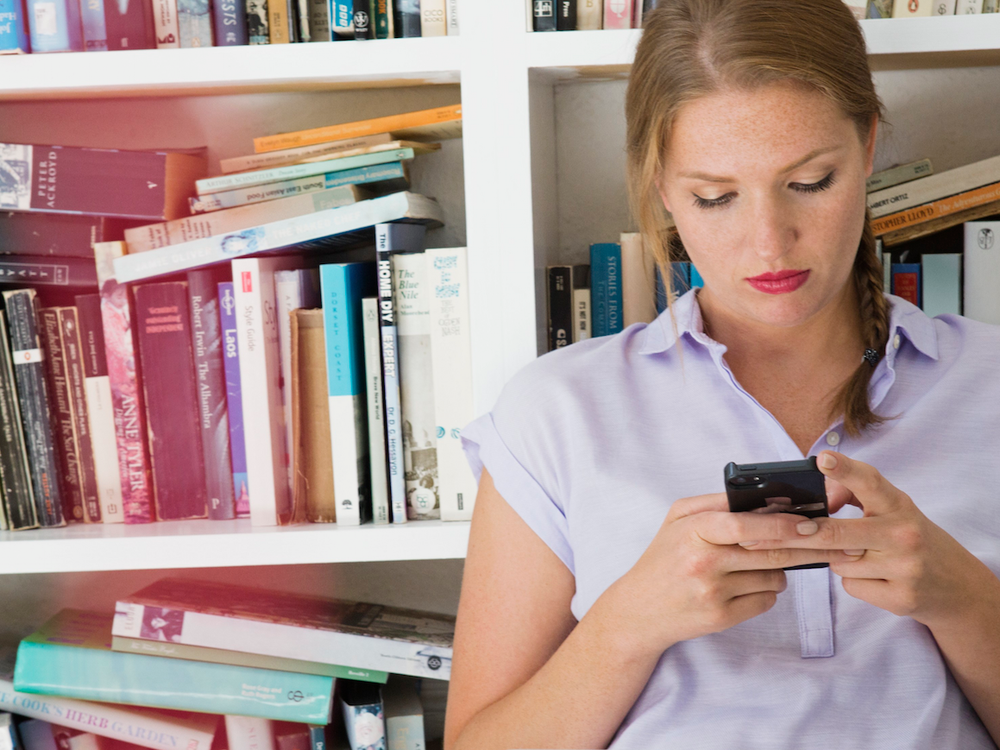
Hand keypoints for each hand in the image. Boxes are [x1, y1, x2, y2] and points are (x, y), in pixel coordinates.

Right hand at [611, 492, 861, 653]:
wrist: (638, 610)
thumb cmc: (664, 558)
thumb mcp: (677, 520)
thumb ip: (715, 504)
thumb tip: (764, 498)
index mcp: (693, 531)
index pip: (746, 525)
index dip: (783, 524)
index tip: (811, 522)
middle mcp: (703, 562)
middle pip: (771, 554)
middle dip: (807, 547)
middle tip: (833, 543)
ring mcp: (713, 592)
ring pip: (773, 578)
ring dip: (779, 570)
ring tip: (761, 564)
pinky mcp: (721, 618)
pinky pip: (765, 601)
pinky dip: (765, 592)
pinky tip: (746, 586)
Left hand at [743, 451, 990, 628]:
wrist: (955, 586)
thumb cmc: (908, 537)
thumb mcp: (890, 509)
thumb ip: (855, 496)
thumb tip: (822, 499)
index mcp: (898, 504)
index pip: (870, 482)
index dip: (844, 470)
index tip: (820, 459)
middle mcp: (903, 533)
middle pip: (835, 533)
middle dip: (796, 535)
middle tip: (764, 534)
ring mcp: (904, 568)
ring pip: (839, 563)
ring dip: (835, 560)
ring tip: (862, 556)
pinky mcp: (901, 598)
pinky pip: (851, 586)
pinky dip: (854, 581)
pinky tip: (876, 578)